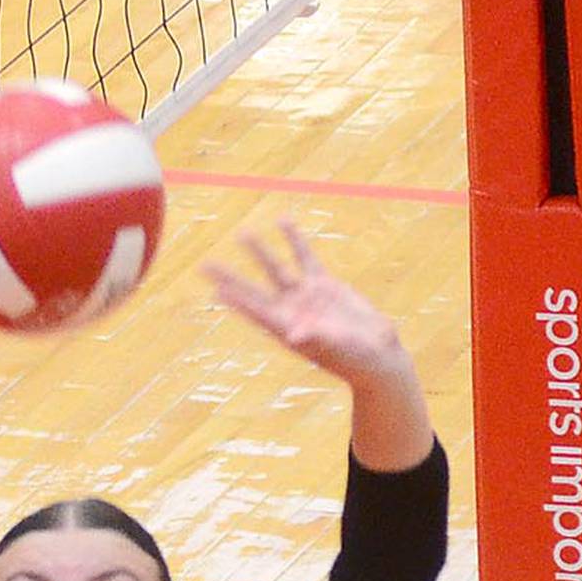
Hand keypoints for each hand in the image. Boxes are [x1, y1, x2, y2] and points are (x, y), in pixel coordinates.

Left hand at [207, 220, 406, 388]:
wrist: (376, 356)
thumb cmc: (354, 360)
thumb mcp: (334, 348)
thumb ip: (314, 338)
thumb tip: (295, 334)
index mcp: (286, 329)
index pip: (254, 310)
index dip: (234, 299)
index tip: (213, 289)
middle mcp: (290, 312)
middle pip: (254, 290)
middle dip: (231, 277)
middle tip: (205, 265)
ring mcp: (305, 297)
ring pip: (277, 269)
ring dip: (260, 251)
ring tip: (242, 233)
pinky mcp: (324, 285)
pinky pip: (305, 257)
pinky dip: (295, 240)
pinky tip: (283, 221)